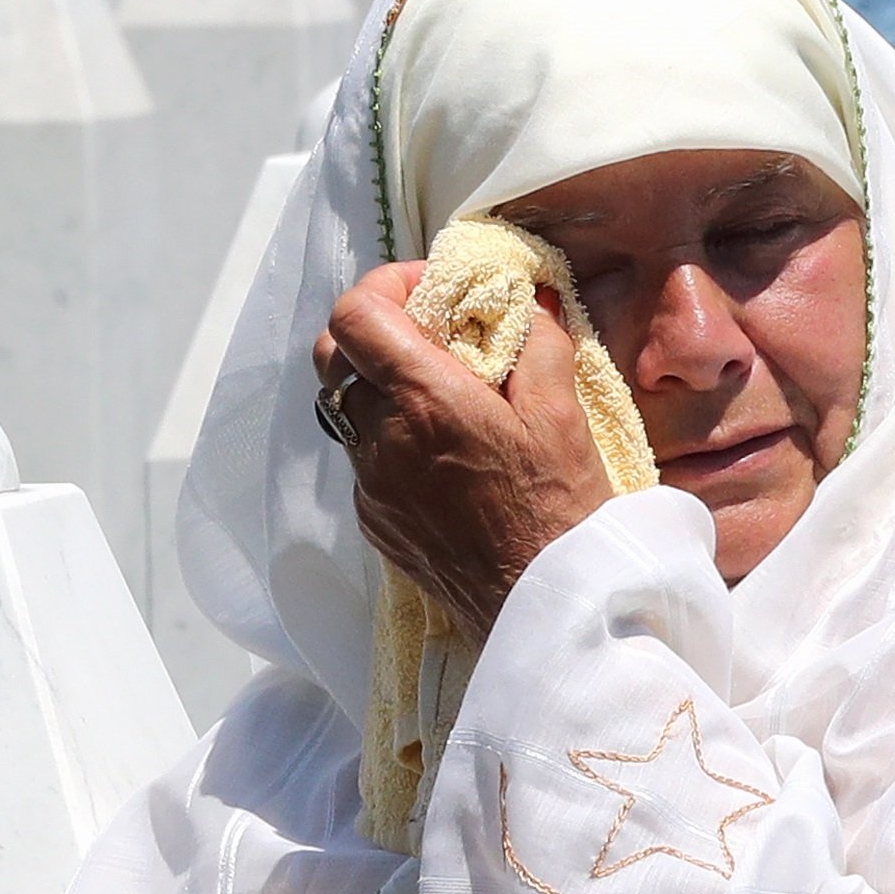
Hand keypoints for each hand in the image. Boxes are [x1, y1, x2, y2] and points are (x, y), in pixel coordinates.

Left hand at [314, 263, 618, 636]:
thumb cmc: (559, 510)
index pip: (353, 316)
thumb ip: (536, 341)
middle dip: (373, 330)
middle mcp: (382, 440)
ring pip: (346, 409)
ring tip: (441, 394)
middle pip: (333, 355)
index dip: (382, 287)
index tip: (428, 291)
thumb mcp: (562, 413)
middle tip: (429, 333)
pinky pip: (364, 458)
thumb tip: (528, 299)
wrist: (544, 606)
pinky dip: (391, 437)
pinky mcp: (375, 520)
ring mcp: (371, 484)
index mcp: (425, 401)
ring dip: (381, 386)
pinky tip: (444, 451)